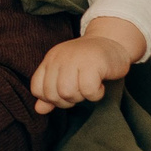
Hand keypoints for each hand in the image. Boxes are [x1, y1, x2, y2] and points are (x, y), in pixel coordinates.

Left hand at [30, 19, 147, 113]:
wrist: (113, 41)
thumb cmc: (89, 61)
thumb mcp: (66, 73)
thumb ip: (51, 90)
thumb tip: (39, 109)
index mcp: (50, 60)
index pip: (37, 89)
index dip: (51, 99)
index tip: (67, 93)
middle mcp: (59, 58)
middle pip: (52, 94)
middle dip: (67, 100)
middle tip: (81, 90)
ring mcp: (75, 59)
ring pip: (67, 93)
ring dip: (81, 97)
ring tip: (90, 86)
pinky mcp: (93, 63)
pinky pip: (88, 91)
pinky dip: (96, 94)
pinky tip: (100, 85)